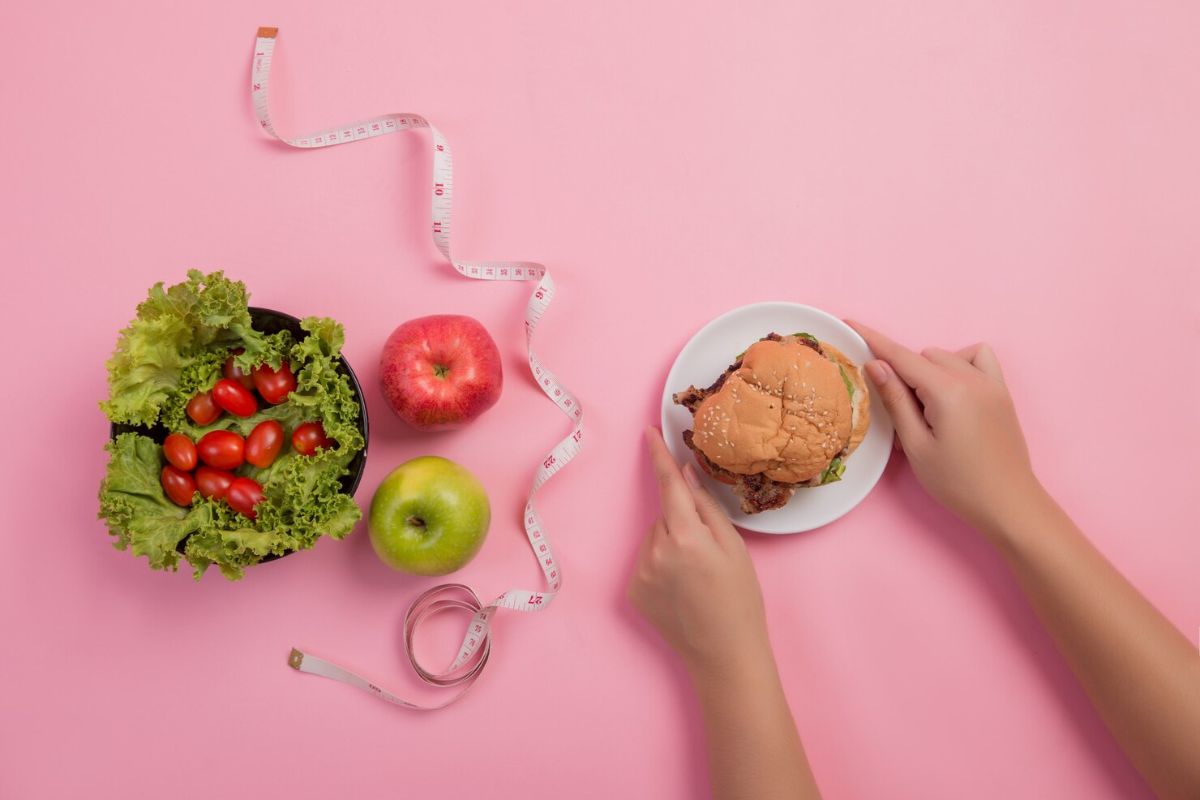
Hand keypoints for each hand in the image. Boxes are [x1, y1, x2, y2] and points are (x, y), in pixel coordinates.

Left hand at [628, 427, 770, 676]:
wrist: (724, 654)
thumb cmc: (739, 600)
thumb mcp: (734, 548)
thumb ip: (706, 507)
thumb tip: (685, 475)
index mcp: (687, 536)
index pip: (668, 485)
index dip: (658, 456)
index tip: (647, 432)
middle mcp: (656, 551)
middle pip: (665, 516)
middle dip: (681, 521)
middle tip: (707, 553)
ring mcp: (641, 573)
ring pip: (654, 538)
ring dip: (671, 545)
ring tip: (695, 576)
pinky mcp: (633, 591)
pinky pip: (646, 562)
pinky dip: (660, 566)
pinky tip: (681, 590)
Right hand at [847, 321, 1042, 534]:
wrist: (1008, 504)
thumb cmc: (958, 484)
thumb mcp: (917, 446)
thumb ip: (896, 401)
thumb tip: (876, 365)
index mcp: (949, 392)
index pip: (902, 357)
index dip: (874, 340)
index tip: (851, 323)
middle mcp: (973, 379)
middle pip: (924, 357)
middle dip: (904, 373)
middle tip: (903, 414)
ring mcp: (992, 384)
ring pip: (947, 356)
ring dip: (930, 371)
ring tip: (928, 409)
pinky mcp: (1002, 393)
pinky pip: (978, 358)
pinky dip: (960, 364)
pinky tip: (953, 391)